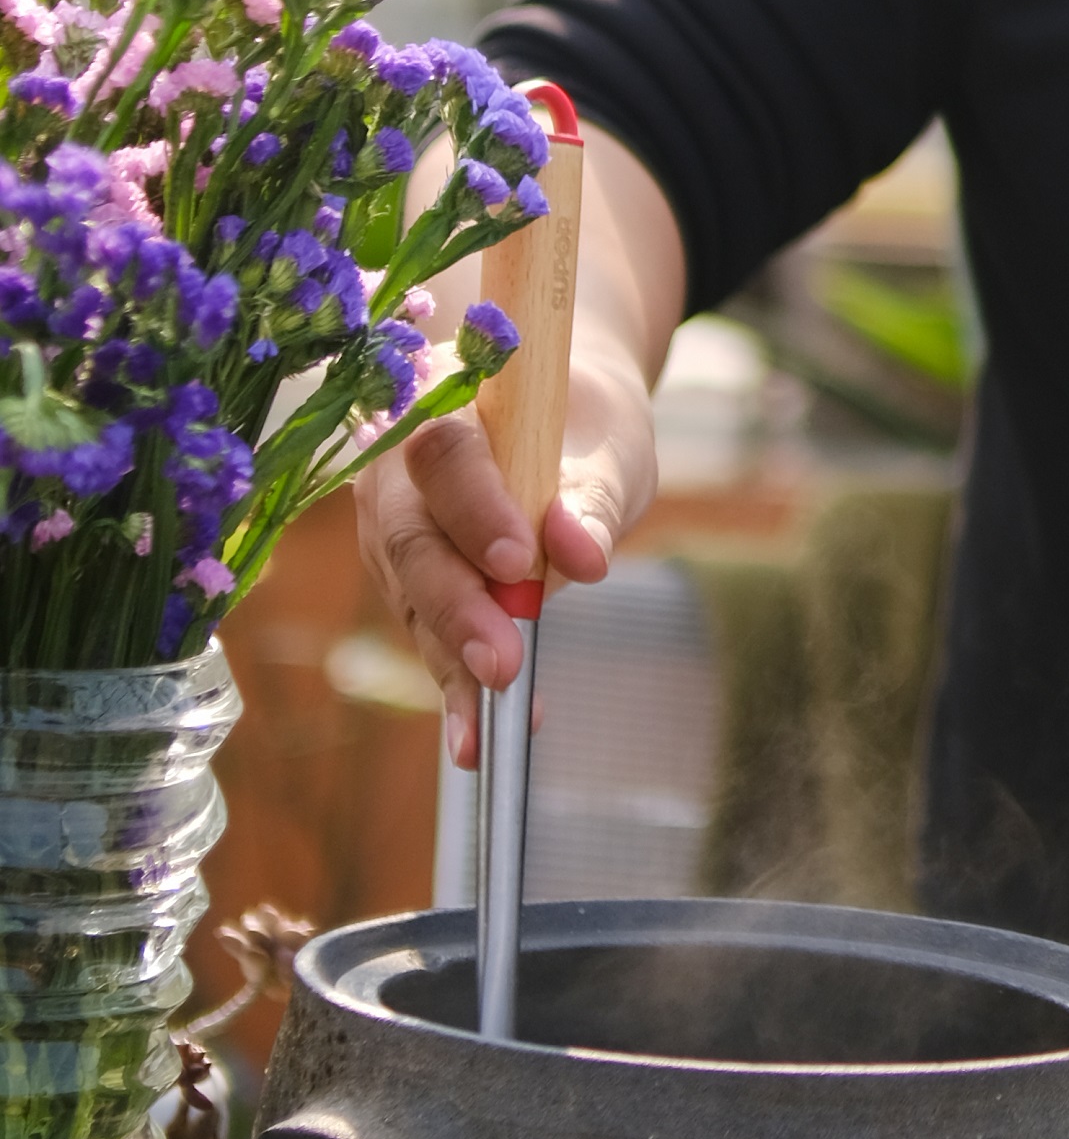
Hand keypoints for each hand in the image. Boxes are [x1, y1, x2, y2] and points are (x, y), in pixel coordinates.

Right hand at [357, 327, 655, 768]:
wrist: (559, 419)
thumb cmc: (583, 424)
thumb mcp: (607, 448)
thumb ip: (590, 497)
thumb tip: (581, 557)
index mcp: (444, 398)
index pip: (447, 454)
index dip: (477, 510)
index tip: (520, 563)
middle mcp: (397, 465)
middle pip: (411, 539)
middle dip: (457, 608)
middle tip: (503, 663)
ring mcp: (392, 526)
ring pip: (412, 598)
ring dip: (450, 663)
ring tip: (485, 729)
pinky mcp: (405, 582)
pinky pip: (428, 634)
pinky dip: (454, 687)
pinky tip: (474, 740)